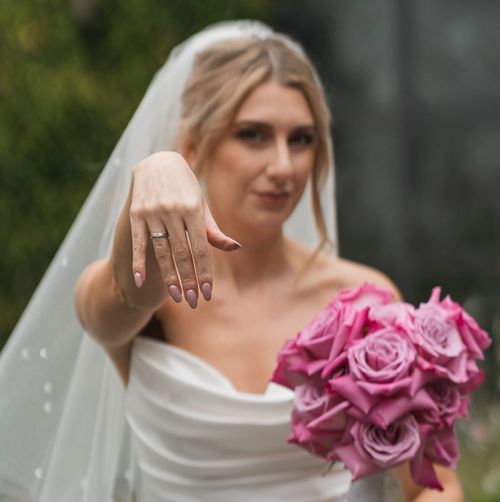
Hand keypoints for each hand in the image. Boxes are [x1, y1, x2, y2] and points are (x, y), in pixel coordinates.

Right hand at [129, 151, 239, 307]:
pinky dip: (138, 261)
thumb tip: (234, 248)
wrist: (158, 163)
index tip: (207, 294)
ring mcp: (153, 211)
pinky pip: (139, 241)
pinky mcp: (136, 213)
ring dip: (169, 276)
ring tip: (176, 297)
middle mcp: (174, 210)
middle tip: (192, 302)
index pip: (201, 248)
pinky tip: (139, 280)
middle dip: (188, 280)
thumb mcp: (201, 205)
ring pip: (162, 251)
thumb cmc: (186, 188)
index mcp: (194, 209)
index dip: (204, 272)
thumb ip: (213, 229)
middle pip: (183, 254)